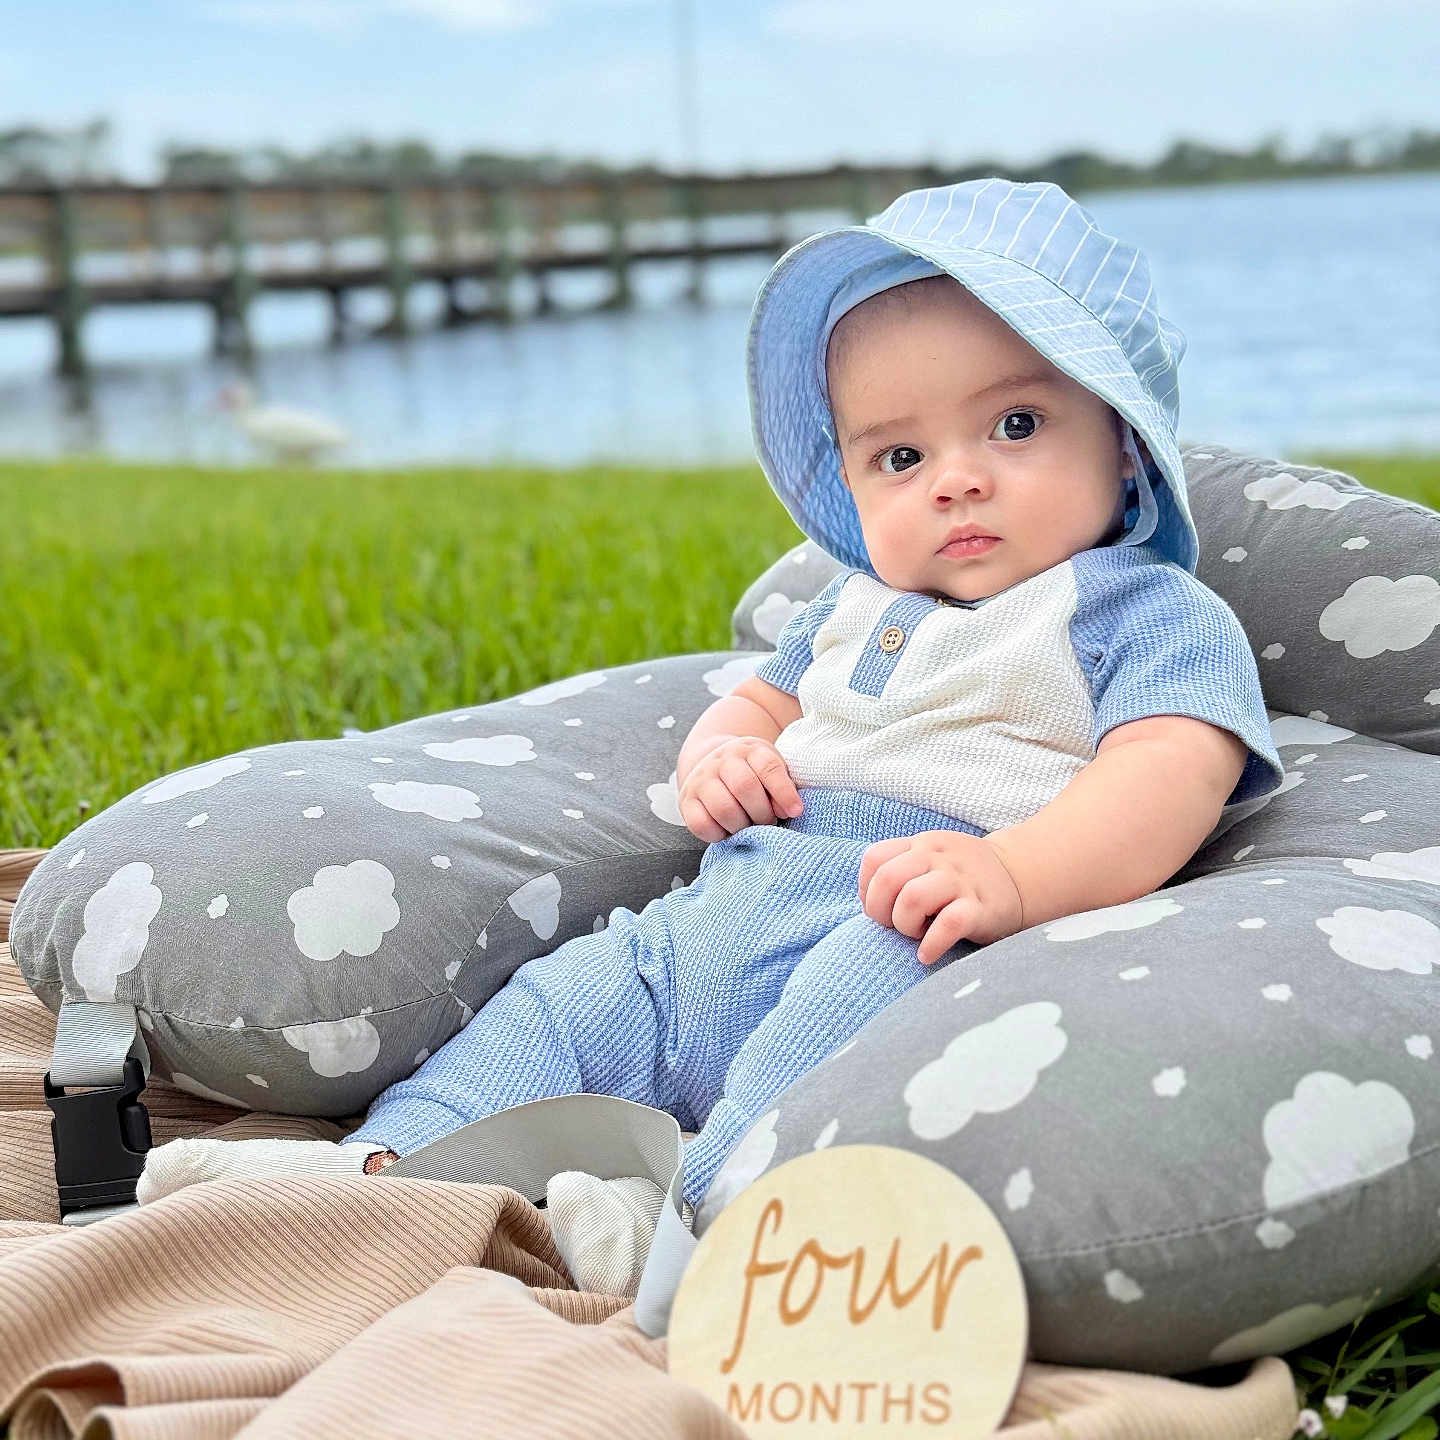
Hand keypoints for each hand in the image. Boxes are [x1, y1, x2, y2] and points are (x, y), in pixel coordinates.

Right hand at [678, 736, 803, 841]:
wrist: (712, 763)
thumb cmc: (750, 773)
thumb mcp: (770, 770)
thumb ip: (782, 787)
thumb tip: (788, 811)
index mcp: (749, 750)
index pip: (768, 767)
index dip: (784, 792)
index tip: (795, 811)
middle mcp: (722, 760)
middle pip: (745, 787)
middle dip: (762, 813)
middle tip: (768, 822)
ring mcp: (701, 779)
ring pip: (723, 808)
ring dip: (742, 826)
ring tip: (749, 826)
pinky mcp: (686, 800)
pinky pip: (701, 824)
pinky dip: (718, 835)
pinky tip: (727, 830)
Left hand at [858, 831, 1024, 963]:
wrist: (1020, 877)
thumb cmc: (963, 877)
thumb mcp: (932, 859)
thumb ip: (901, 869)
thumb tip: (867, 900)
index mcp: (922, 845)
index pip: (875, 858)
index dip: (867, 888)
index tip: (878, 907)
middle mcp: (939, 858)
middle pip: (888, 878)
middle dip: (880, 910)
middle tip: (895, 925)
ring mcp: (961, 881)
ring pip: (912, 897)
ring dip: (905, 924)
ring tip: (917, 933)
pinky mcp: (981, 908)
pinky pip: (948, 924)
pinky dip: (930, 944)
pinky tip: (926, 955)